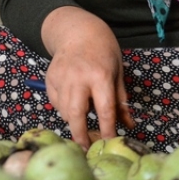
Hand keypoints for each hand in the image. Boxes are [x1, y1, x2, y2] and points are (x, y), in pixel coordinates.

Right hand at [41, 7, 133, 148]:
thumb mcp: (118, 73)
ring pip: (64, 110)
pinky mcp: (50, 78)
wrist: (78, 31)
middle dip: (80, 134)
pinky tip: (72, 102)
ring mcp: (62, 77)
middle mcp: (79, 78)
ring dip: (73, 120)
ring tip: (82, 119)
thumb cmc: (103, 52)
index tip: (109, 143)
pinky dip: (63, 108)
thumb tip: (128, 126)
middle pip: (76, 113)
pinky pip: (56, 102)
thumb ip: (121, 101)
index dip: (107, 130)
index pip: (105, 109)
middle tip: (85, 148)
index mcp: (100, 76)